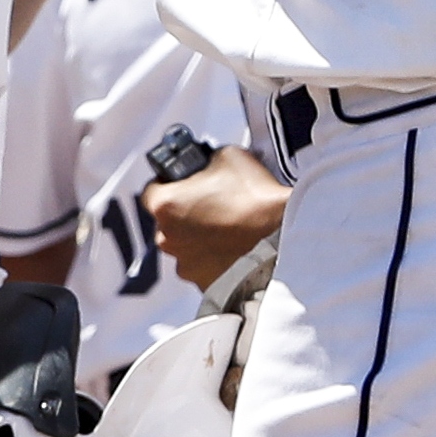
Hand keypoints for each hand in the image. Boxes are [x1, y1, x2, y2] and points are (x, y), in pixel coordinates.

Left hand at [148, 147, 288, 289]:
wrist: (283, 241)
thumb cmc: (255, 200)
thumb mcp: (226, 156)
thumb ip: (204, 159)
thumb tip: (204, 163)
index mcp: (165, 205)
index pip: (152, 189)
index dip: (169, 182)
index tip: (184, 182)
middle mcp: (166, 237)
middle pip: (166, 219)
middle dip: (184, 210)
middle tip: (212, 202)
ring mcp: (183, 262)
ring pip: (182, 244)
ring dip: (196, 235)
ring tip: (226, 226)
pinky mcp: (201, 281)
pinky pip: (200, 264)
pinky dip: (210, 256)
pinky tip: (231, 245)